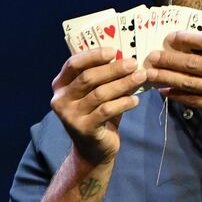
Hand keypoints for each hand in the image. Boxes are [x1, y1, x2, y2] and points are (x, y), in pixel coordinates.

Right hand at [50, 48, 146, 164]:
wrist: (92, 150)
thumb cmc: (96, 115)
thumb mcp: (96, 94)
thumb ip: (103, 78)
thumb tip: (126, 58)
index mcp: (60, 85)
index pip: (73, 64)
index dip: (93, 55)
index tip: (114, 51)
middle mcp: (60, 99)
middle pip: (88, 77)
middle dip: (113, 69)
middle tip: (133, 63)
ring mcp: (70, 115)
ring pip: (100, 93)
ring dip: (123, 84)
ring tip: (141, 77)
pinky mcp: (83, 129)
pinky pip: (106, 110)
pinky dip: (123, 103)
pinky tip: (135, 100)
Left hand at [145, 30, 201, 141]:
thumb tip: (201, 47)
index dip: (186, 37)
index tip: (171, 37)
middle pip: (192, 62)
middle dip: (168, 58)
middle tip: (152, 55)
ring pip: (187, 81)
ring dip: (165, 76)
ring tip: (150, 73)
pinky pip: (191, 100)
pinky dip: (175, 95)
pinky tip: (165, 92)